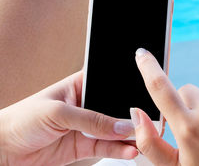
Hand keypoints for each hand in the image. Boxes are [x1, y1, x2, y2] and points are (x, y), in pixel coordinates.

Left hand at [0, 71, 137, 165]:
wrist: (3, 149)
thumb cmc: (21, 119)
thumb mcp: (58, 113)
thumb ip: (92, 119)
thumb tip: (122, 125)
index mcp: (81, 85)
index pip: (110, 84)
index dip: (128, 89)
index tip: (144, 97)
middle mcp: (88, 105)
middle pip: (117, 108)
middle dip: (132, 115)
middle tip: (149, 122)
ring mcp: (88, 127)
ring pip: (116, 130)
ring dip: (130, 135)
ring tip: (144, 138)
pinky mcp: (86, 146)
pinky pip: (108, 147)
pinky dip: (120, 149)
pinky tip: (130, 150)